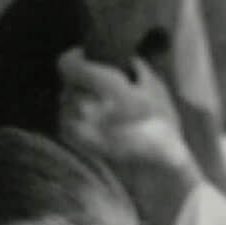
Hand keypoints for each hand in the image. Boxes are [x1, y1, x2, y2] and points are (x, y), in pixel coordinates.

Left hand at [56, 51, 207, 224]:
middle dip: (83, 78)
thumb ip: (134, 66)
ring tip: (103, 103)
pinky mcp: (71, 139)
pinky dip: (78, 113)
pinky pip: (66, 115)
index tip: (86, 55)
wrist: (154, 169)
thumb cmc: (160, 126)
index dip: (75, 56)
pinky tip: (99, 119)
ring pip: (65, 98)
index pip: (67, 64)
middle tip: (102, 83)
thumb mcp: (155, 87)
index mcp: (103, 89)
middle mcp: (83, 107)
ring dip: (80, 95)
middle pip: (69, 80)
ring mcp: (74, 125)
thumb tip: (123, 59)